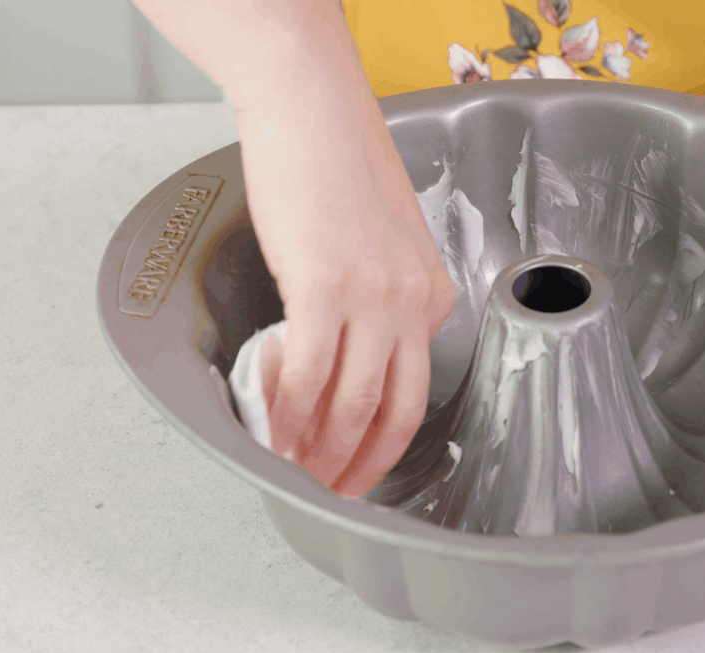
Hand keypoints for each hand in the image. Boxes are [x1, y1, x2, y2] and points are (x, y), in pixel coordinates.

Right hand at [236, 104, 455, 498]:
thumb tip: (343, 349)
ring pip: (350, 402)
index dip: (384, 442)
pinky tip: (272, 435)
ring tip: (295, 475)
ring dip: (319, 450)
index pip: (416, 390)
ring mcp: (373, 296)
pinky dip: (286, 414)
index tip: (359, 468)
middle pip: (393, 410)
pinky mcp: (325, 285)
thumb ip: (380, 296)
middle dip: (358, 464)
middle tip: (329, 491)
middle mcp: (413, 300)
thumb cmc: (339, 167)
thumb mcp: (382, 241)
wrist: (313, 109)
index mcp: (432, 294)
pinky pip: (305, 373)